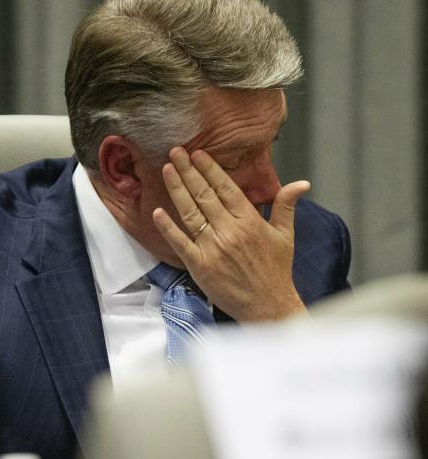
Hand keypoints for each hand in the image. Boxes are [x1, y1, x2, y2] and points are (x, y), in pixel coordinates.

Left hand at [152, 147, 308, 321]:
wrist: (267, 306)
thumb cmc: (276, 271)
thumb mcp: (286, 236)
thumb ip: (286, 206)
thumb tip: (301, 183)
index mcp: (250, 221)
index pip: (226, 188)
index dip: (209, 169)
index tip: (198, 154)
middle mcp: (229, 231)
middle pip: (204, 195)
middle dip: (188, 171)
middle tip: (175, 152)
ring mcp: (212, 248)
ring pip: (190, 213)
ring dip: (176, 190)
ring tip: (166, 170)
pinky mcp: (199, 265)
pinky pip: (180, 243)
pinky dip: (168, 228)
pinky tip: (157, 212)